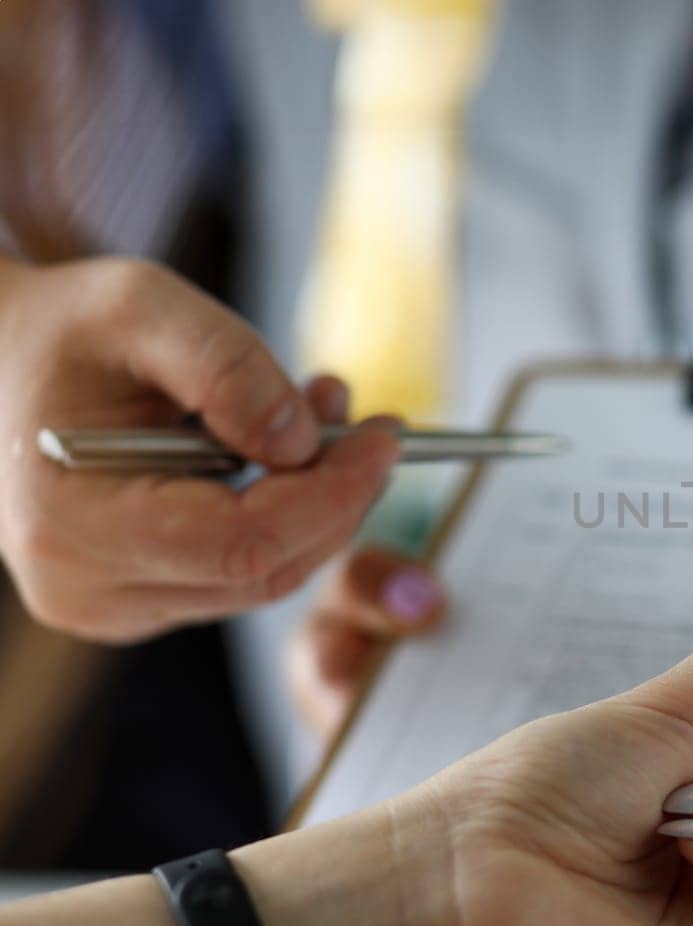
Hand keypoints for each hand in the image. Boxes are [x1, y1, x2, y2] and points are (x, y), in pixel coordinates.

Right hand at [0, 256, 400, 640]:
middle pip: (263, 571)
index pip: (241, 545)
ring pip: (262, 577)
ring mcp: (109, 606)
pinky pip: (238, 572)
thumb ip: (227, 367)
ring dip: (317, 504)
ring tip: (324, 416)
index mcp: (72, 525)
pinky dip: (283, 515)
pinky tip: (284, 451)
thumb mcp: (142, 306)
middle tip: (372, 427)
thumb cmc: (60, 331)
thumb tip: (303, 442)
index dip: (332, 497)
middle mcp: (84, 588)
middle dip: (337, 499)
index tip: (385, 439)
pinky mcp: (137, 599)